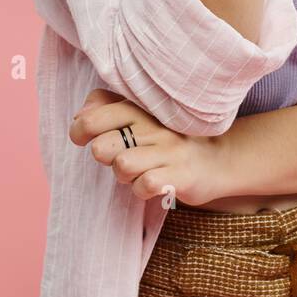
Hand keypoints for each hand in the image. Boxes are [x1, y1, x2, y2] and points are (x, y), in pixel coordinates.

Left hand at [68, 88, 228, 205]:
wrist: (217, 158)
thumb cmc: (167, 139)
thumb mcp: (139, 115)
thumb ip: (105, 107)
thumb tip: (79, 116)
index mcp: (141, 108)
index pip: (94, 116)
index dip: (79, 131)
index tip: (83, 138)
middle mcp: (154, 126)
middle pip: (102, 147)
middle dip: (104, 158)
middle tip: (120, 157)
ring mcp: (169, 151)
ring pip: (122, 166)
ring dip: (123, 175)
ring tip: (137, 171)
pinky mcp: (181, 175)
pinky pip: (146, 185)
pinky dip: (142, 189)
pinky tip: (152, 183)